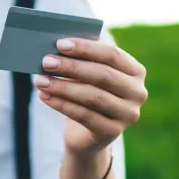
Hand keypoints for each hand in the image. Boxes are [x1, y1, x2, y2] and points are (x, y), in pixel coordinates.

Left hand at [34, 37, 147, 157]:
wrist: (86, 133)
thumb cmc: (86, 93)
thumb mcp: (87, 74)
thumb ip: (81, 59)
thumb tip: (58, 47)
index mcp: (136, 72)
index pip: (113, 55)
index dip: (86, 48)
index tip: (60, 44)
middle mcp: (138, 93)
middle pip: (103, 75)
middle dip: (72, 67)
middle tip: (46, 62)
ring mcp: (128, 115)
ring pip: (93, 97)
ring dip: (63, 87)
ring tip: (40, 81)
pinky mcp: (112, 132)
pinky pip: (84, 116)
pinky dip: (62, 104)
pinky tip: (44, 96)